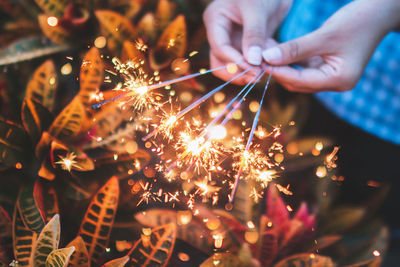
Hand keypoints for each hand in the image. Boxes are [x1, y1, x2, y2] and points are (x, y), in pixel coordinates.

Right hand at [203, 0, 291, 83]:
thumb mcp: (256, 9)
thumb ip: (254, 35)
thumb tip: (252, 61)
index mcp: (216, 21)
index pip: (220, 48)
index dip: (235, 62)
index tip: (253, 69)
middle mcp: (221, 33)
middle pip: (221, 63)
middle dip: (238, 72)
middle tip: (258, 76)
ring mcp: (234, 40)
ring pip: (234, 66)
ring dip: (249, 72)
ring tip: (266, 73)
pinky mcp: (249, 44)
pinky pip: (250, 61)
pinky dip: (260, 65)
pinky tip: (272, 63)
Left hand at [262, 0, 399, 91]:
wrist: (379, 12)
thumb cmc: (357, 21)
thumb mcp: (324, 35)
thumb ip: (295, 48)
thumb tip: (267, 58)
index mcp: (339, 81)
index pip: (300, 81)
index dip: (278, 72)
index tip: (258, 62)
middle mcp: (334, 84)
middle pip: (297, 82)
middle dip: (276, 70)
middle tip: (256, 58)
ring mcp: (330, 77)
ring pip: (297, 75)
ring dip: (280, 65)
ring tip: (261, 52)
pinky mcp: (326, 68)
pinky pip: (302, 67)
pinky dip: (288, 59)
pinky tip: (274, 49)